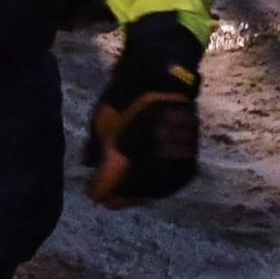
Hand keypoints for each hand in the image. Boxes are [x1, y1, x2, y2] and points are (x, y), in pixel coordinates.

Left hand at [85, 13, 203, 208]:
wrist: (163, 76)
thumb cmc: (125, 95)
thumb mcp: (103, 118)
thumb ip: (97, 146)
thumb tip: (89, 166)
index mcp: (127, 147)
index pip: (113, 181)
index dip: (102, 190)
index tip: (94, 196)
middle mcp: (152, 156)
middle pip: (137, 188)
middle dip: (122, 197)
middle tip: (109, 202)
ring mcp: (174, 156)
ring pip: (159, 187)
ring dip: (142, 195)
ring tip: (128, 199)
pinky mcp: (190, 153)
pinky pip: (177, 179)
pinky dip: (163, 188)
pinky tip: (151, 190)